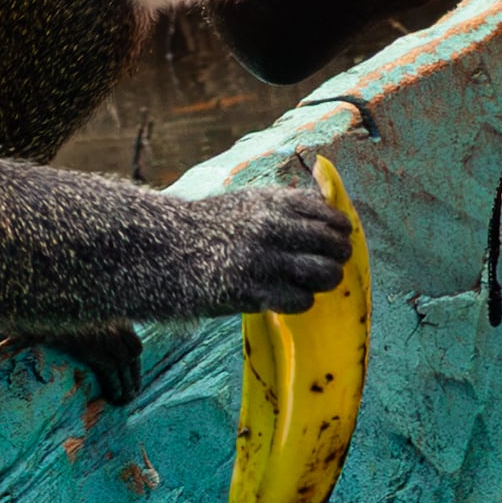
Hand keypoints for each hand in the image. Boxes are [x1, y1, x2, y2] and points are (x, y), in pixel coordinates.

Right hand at [187, 183, 354, 312]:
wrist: (162, 251)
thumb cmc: (207, 228)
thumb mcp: (246, 204)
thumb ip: (284, 207)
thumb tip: (327, 211)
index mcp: (273, 202)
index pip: (329, 215)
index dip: (339, 230)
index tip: (338, 238)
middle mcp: (271, 227)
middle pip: (332, 244)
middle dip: (337, 256)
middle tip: (331, 264)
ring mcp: (261, 260)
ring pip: (323, 273)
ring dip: (325, 280)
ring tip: (314, 283)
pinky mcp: (249, 291)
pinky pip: (298, 299)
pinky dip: (301, 301)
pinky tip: (290, 297)